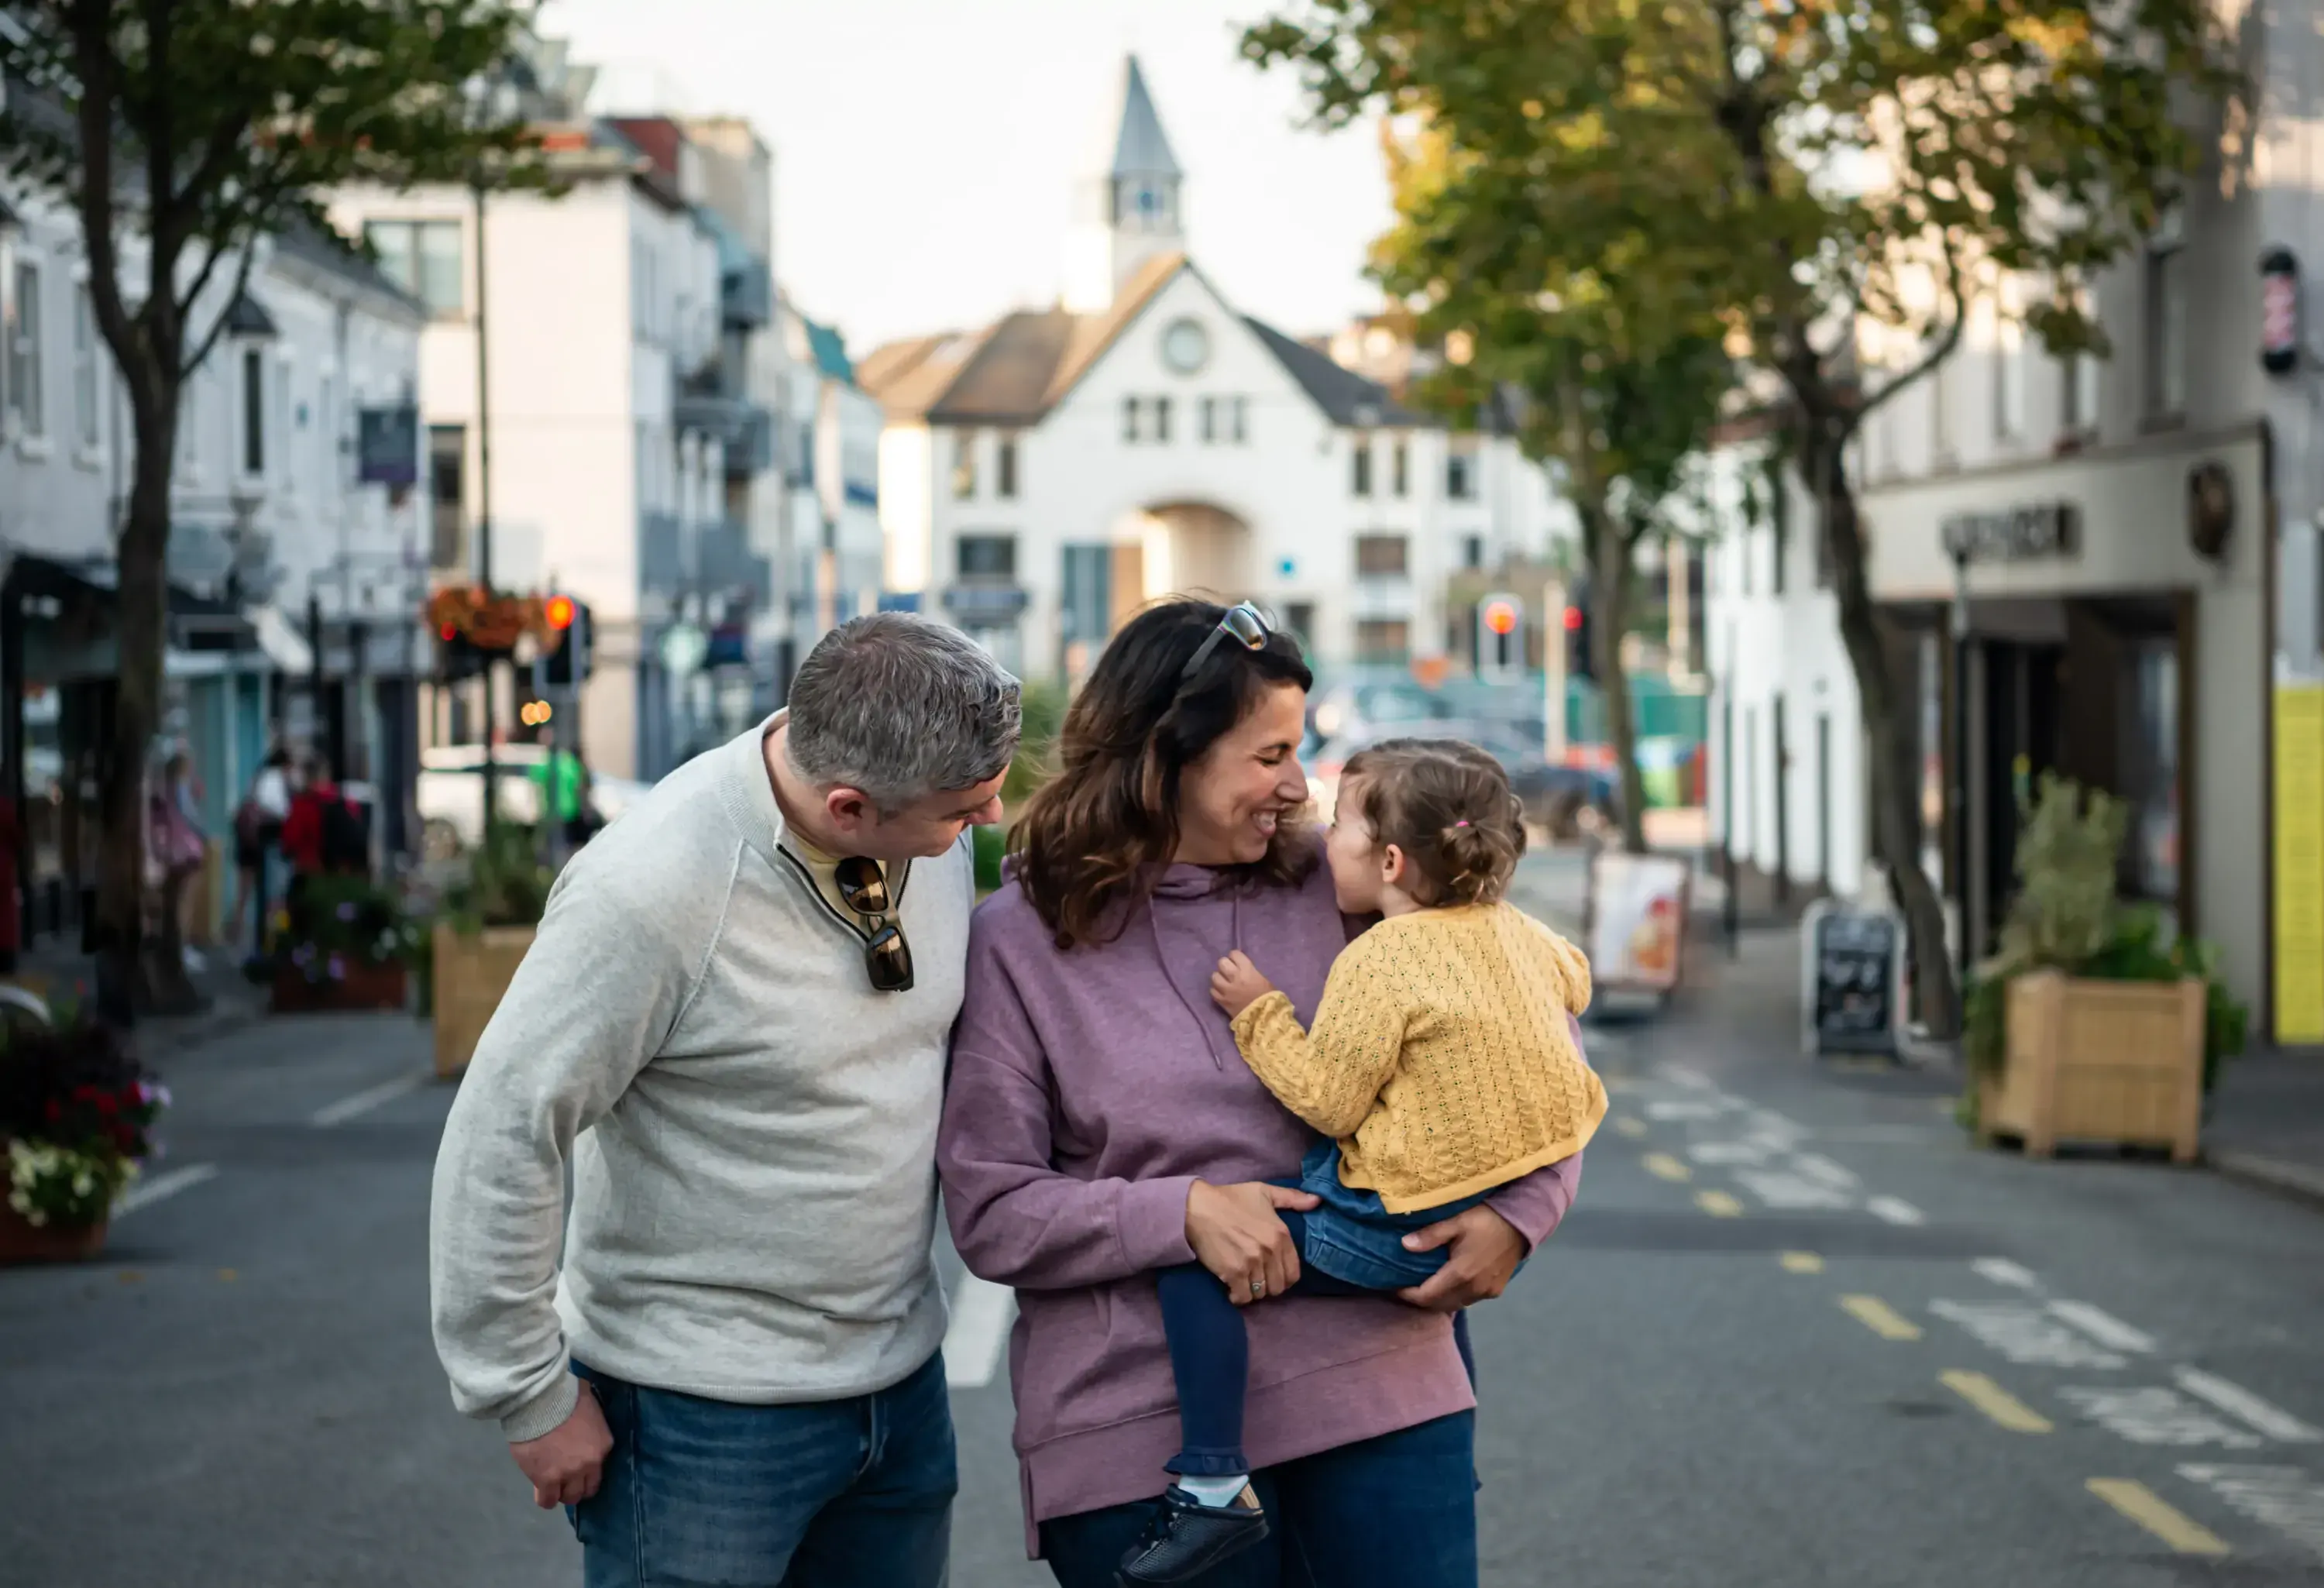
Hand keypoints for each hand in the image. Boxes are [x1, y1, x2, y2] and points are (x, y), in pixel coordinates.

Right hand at [510, 1380, 612, 1508]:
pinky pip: (547, 1501)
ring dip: (561, 1492)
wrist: (540, 1400)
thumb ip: (591, 1417)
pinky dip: (545, 1498)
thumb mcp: (590, 1402)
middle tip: (565, 1478)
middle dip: (577, 1485)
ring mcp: (568, 1474)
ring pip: (569, 1497)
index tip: (577, 1462)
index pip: (600, 1467)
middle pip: (588, 1488)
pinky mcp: (546, 1480)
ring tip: (552, 1484)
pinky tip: (540, 1489)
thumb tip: (586, 1414)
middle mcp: (590, 1463)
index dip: (587, 1467)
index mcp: (603, 1444)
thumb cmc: (564, 1394)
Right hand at [1185, 1179, 1319, 1305]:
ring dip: (1253, 1290)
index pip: (1293, 1273)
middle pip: (1277, 1287)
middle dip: (1268, 1285)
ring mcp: (1251, 1263)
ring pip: (1260, 1294)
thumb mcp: (1264, 1192)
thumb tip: (1317, 1201)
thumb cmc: (1230, 1198)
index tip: (1272, 1273)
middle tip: (1256, 1277)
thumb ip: (1292, 1198)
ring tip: (1244, 1280)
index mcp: (1281, 1234)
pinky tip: (1232, 1288)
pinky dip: (1238, 1296)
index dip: (1283, 1277)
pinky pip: (1243, 1298)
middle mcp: (1270, 1251)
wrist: (1197, 1207)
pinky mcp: (1232, 1273)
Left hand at [1209, 951, 1277, 1018]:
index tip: (1238, 962)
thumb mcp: (1263, 979)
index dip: (1235, 957)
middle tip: (1230, 971)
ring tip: (1224, 982)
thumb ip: (1250, 972)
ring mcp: (1226, 989)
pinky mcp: (1221, 1000)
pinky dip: (1216, 990)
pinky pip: (1212, 990)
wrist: (1264, 1018)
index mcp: (1247, 969)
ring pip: (1214, 976)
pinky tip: (1222, 992)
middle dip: (1225, 965)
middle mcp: (1234, 977)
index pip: (1234, 954)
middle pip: (1222, 962)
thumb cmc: (1268, 998)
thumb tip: (1241, 969)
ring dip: (1219, 978)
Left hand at [1395, 1204, 1527, 1311]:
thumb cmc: (1486, 1218)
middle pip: (1439, 1305)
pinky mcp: (1495, 1291)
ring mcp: (1486, 1293)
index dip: (1408, 1294)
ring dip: (1437, 1299)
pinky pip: (1468, 1300)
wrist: (1522, 1222)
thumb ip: (1430, 1236)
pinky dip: (1454, 1297)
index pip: (1426, 1296)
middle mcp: (1474, 1290)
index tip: (1395, 1286)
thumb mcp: (1456, 1221)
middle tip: (1406, 1288)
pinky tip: (1447, 1285)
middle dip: (1420, 1299)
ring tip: (1424, 1286)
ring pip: (1454, 1304)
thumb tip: (1404, 1245)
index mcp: (1461, 1275)